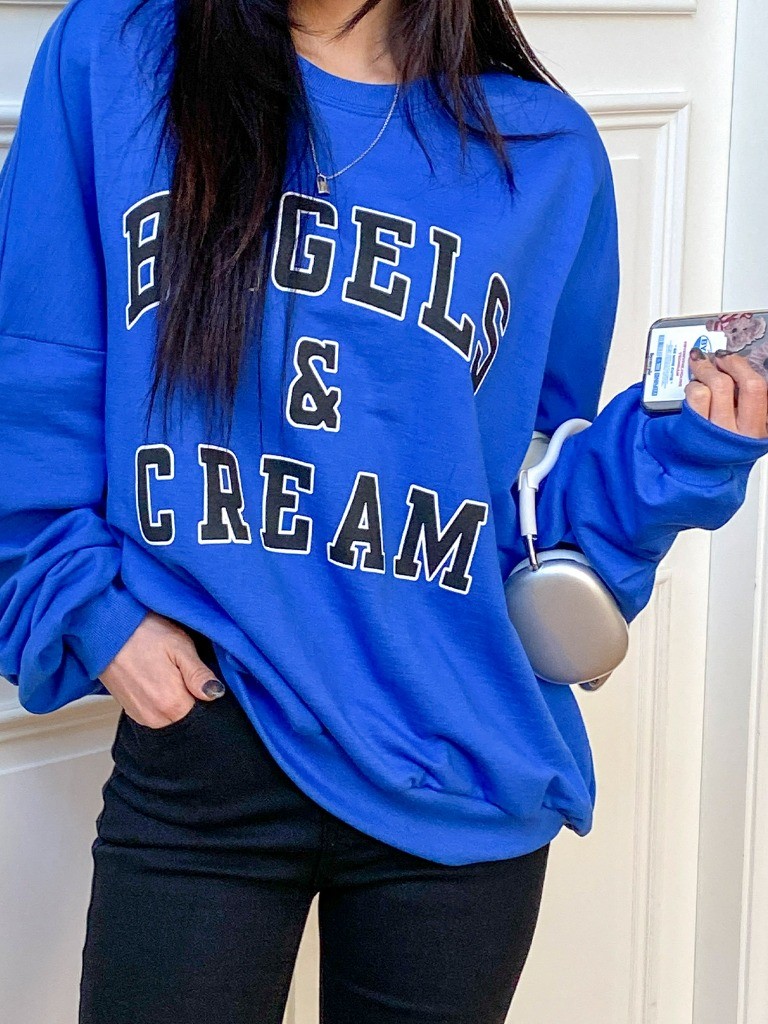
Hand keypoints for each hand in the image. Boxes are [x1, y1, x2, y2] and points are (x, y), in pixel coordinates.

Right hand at [98, 610, 225, 727]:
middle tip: (188, 673)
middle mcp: (155, 717)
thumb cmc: (143, 633)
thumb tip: (216, 694)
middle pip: (188, 718)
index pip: (204, 714)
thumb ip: (199, 675)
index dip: (209, 697)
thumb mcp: (180, 646)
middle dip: (194, 700)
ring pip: (172, 717)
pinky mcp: (132, 711)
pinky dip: (163, 701)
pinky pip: (157, 714)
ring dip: (177, 700)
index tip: (205, 680)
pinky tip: (161, 679)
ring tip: (172, 674)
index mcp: (171, 705)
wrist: (107, 628)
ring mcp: (141, 716)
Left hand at [686, 348, 767, 438]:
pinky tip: (692, 390)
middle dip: (729, 363)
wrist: (695, 474)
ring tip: (699, 371)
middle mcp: (740, 434)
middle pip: (747, 385)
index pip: (760, 389)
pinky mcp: (693, 433)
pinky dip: (692, 386)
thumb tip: (731, 367)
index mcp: (757, 429)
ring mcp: (717, 434)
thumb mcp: (740, 426)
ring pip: (717, 386)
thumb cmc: (717, 447)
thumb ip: (742, 402)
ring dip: (705, 372)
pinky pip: (696, 396)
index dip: (743, 368)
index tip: (731, 359)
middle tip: (716, 358)